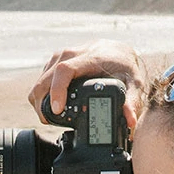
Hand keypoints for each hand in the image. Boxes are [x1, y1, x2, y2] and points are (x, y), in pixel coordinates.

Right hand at [27, 40, 144, 128]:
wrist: (118, 51)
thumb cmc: (124, 67)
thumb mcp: (133, 84)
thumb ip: (132, 102)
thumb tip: (130, 122)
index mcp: (90, 58)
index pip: (65, 71)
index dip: (57, 90)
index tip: (57, 109)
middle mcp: (72, 54)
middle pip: (46, 78)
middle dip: (42, 102)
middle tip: (49, 121)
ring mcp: (61, 56)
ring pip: (41, 79)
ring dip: (40, 99)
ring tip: (49, 116)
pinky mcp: (56, 60)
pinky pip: (42, 78)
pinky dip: (42, 93)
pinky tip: (50, 104)